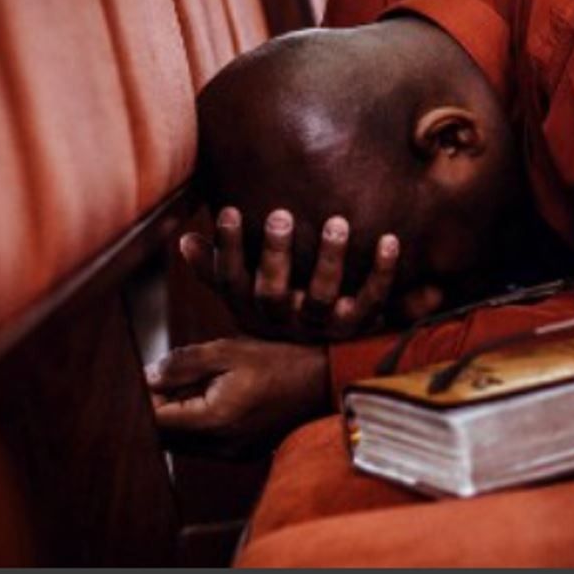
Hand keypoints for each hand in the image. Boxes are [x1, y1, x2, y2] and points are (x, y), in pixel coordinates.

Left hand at [146, 337, 328, 457]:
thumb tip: (147, 376)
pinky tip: (212, 398)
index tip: (142, 380)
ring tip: (195, 386)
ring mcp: (232, 454)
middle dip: (157, 408)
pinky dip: (196, 424)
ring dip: (176, 417)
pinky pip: (202, 445)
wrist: (326, 383)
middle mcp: (221, 446)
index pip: (155, 422)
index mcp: (216, 419)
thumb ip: (184, 363)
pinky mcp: (240, 454)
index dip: (141, 401)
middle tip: (166, 379)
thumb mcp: (229, 350)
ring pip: (181, 443)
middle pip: (164, 437)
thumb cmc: (281, 363)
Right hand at [179, 207, 442, 340]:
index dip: (228, 249)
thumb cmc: (279, 309)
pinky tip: (390, 239)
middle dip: (274, 253)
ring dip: (329, 259)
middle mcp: (285, 321)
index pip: (232, 282)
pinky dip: (383, 271)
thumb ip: (216, 269)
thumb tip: (184, 240)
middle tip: (280, 214)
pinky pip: (373, 299)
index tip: (230, 211)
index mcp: (254, 310)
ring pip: (322, 296)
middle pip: (273, 293)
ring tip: (336, 222)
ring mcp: (322, 326)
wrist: (325, 362)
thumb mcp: (244, 295)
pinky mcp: (358, 325)